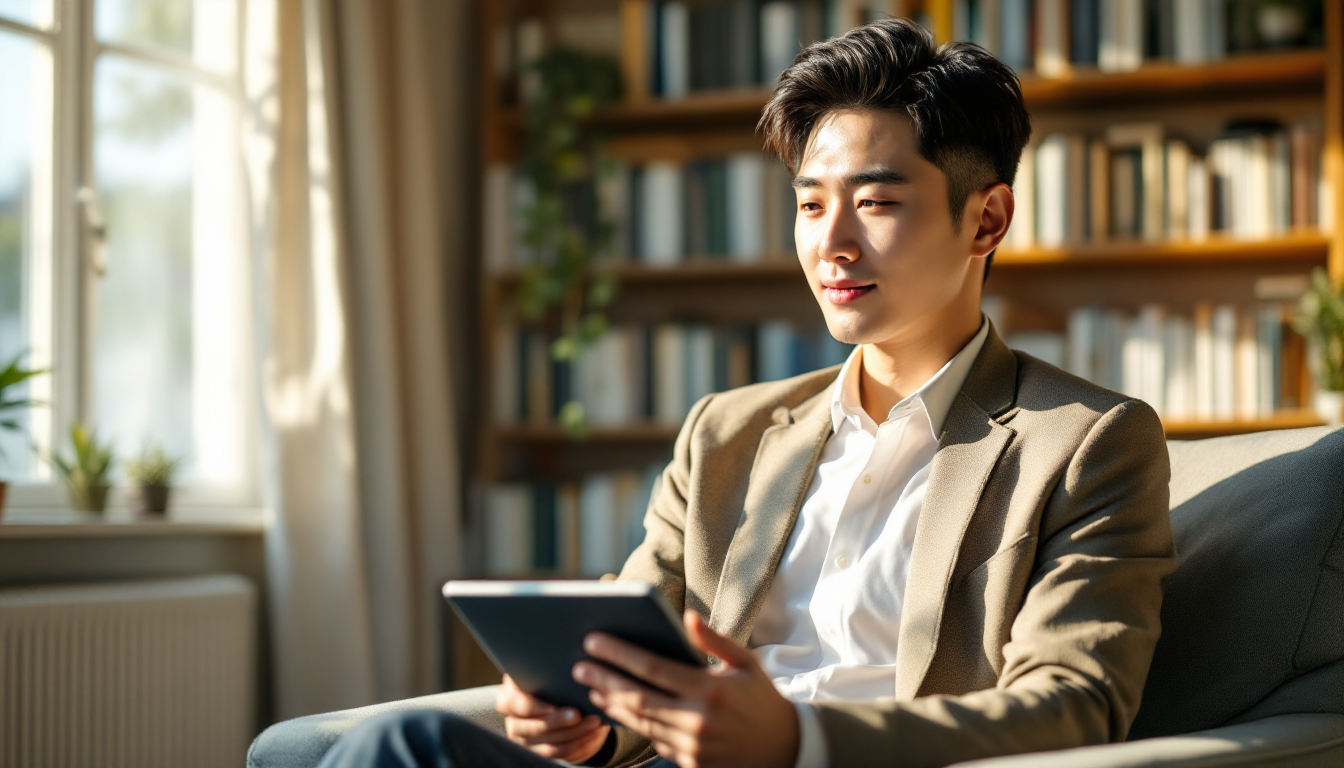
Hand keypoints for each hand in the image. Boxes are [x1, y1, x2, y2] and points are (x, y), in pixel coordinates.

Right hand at [495, 674, 610, 762]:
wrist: (564, 701)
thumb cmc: (554, 680)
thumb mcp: (549, 672)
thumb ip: (550, 670)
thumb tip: (572, 666)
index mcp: (509, 697)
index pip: (513, 705)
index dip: (532, 707)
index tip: (551, 706)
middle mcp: (514, 721)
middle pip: (531, 727)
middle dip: (557, 721)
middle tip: (578, 714)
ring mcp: (527, 740)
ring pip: (549, 744)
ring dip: (574, 733)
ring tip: (594, 721)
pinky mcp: (542, 752)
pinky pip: (560, 753)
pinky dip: (579, 743)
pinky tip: (593, 732)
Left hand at [573, 611, 799, 767]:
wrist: (785, 748)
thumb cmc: (762, 698)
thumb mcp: (746, 663)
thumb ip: (714, 640)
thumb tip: (687, 617)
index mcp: (710, 690)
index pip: (652, 668)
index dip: (619, 654)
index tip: (594, 642)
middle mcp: (697, 720)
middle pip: (637, 697)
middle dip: (604, 680)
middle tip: (579, 666)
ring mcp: (692, 746)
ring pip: (641, 723)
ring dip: (613, 704)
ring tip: (593, 687)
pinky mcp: (690, 764)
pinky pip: (654, 742)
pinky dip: (634, 725)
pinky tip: (619, 711)